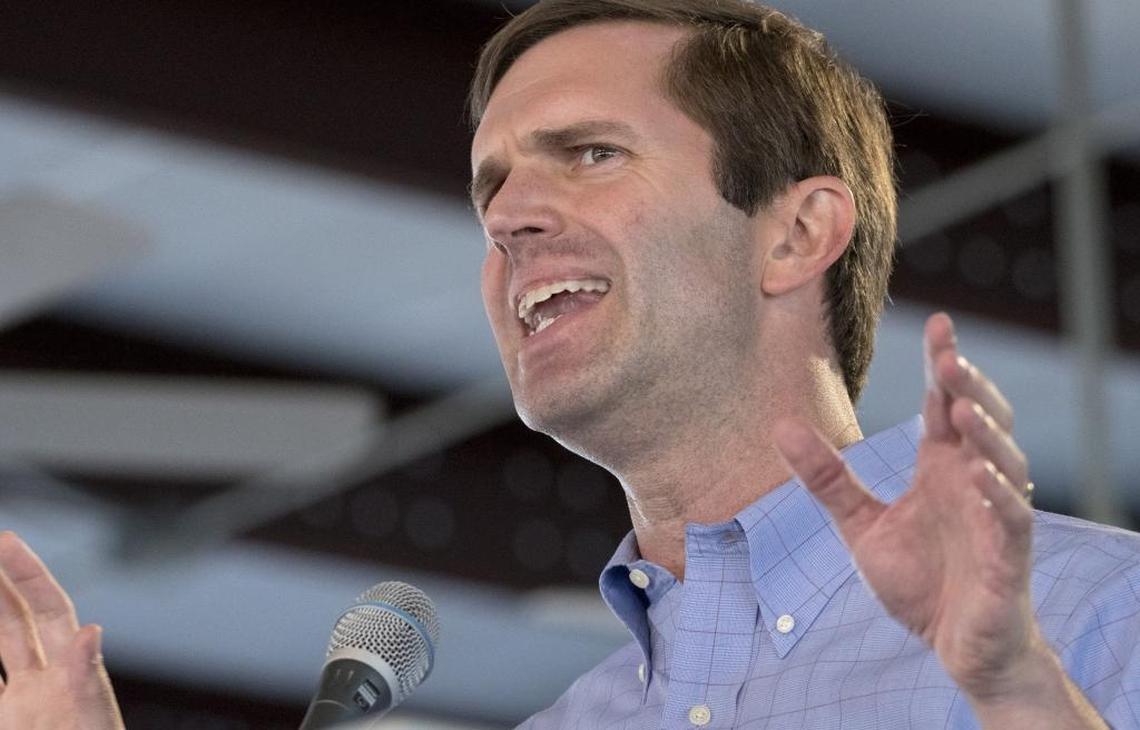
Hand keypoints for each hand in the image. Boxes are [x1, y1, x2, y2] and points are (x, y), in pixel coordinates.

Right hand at [0, 531, 124, 729]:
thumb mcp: (86, 723)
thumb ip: (82, 682)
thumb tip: (91, 630)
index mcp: (68, 674)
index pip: (47, 610)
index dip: (26, 574)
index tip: (4, 540)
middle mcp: (44, 685)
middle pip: (17, 621)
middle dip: (1, 582)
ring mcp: (23, 707)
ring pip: (3, 646)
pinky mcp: (11, 719)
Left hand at [774, 312, 1037, 698]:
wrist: (956, 647)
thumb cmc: (920, 582)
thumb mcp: (861, 526)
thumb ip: (826, 479)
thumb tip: (779, 427)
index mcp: (942, 467)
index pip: (945, 403)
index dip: (944, 363)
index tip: (939, 323)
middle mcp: (974, 480)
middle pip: (983, 418)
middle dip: (969, 386)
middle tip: (948, 356)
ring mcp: (996, 515)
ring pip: (1005, 460)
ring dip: (986, 432)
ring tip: (959, 407)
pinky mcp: (1009, 555)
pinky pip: (1012, 518)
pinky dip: (998, 495)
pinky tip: (978, 475)